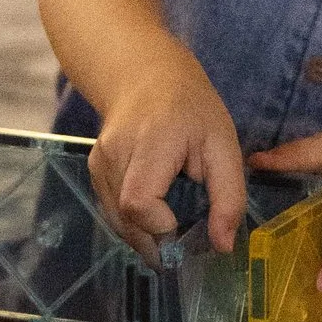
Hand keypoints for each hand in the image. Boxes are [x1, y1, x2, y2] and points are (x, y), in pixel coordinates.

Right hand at [89, 44, 247, 252]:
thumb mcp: (223, 145)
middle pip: (124, 219)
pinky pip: (111, 211)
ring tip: (170, 232)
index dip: (160, 226)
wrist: (146, 75)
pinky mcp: (94, 170)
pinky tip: (152, 217)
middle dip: (154, 243)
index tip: (185, 227)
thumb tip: (222, 247)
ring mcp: (98, 162)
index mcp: (150, 142)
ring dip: (142, 237)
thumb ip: (228, 196)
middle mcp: (114, 153)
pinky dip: (131, 223)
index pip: (138, 201)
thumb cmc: (191, 108)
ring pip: (116, 221)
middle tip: (182, 247)